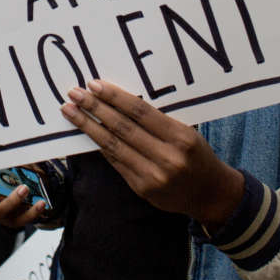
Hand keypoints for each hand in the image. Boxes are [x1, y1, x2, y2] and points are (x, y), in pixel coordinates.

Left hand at [60, 80, 243, 229]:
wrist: (209, 194)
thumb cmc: (196, 155)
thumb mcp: (187, 132)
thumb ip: (159, 120)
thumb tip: (121, 100)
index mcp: (180, 137)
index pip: (141, 112)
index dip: (115, 97)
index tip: (94, 84)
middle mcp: (167, 157)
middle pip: (122, 127)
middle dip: (95, 108)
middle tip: (75, 93)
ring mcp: (153, 175)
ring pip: (113, 145)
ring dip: (88, 126)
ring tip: (70, 110)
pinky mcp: (142, 188)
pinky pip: (115, 161)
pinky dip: (99, 144)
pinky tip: (86, 131)